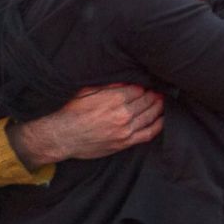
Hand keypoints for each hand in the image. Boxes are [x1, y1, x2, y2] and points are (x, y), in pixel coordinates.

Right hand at [9, 84, 163, 167]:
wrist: (62, 136)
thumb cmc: (70, 112)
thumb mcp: (85, 91)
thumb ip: (108, 85)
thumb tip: (125, 80)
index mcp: (114, 98)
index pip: (139, 89)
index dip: (144, 86)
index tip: (148, 84)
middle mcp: (123, 114)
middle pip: (147, 101)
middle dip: (154, 95)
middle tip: (158, 91)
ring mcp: (125, 130)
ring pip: (150, 116)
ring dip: (158, 107)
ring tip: (161, 101)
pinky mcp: (124, 143)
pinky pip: (148, 134)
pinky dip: (157, 125)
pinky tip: (162, 119)